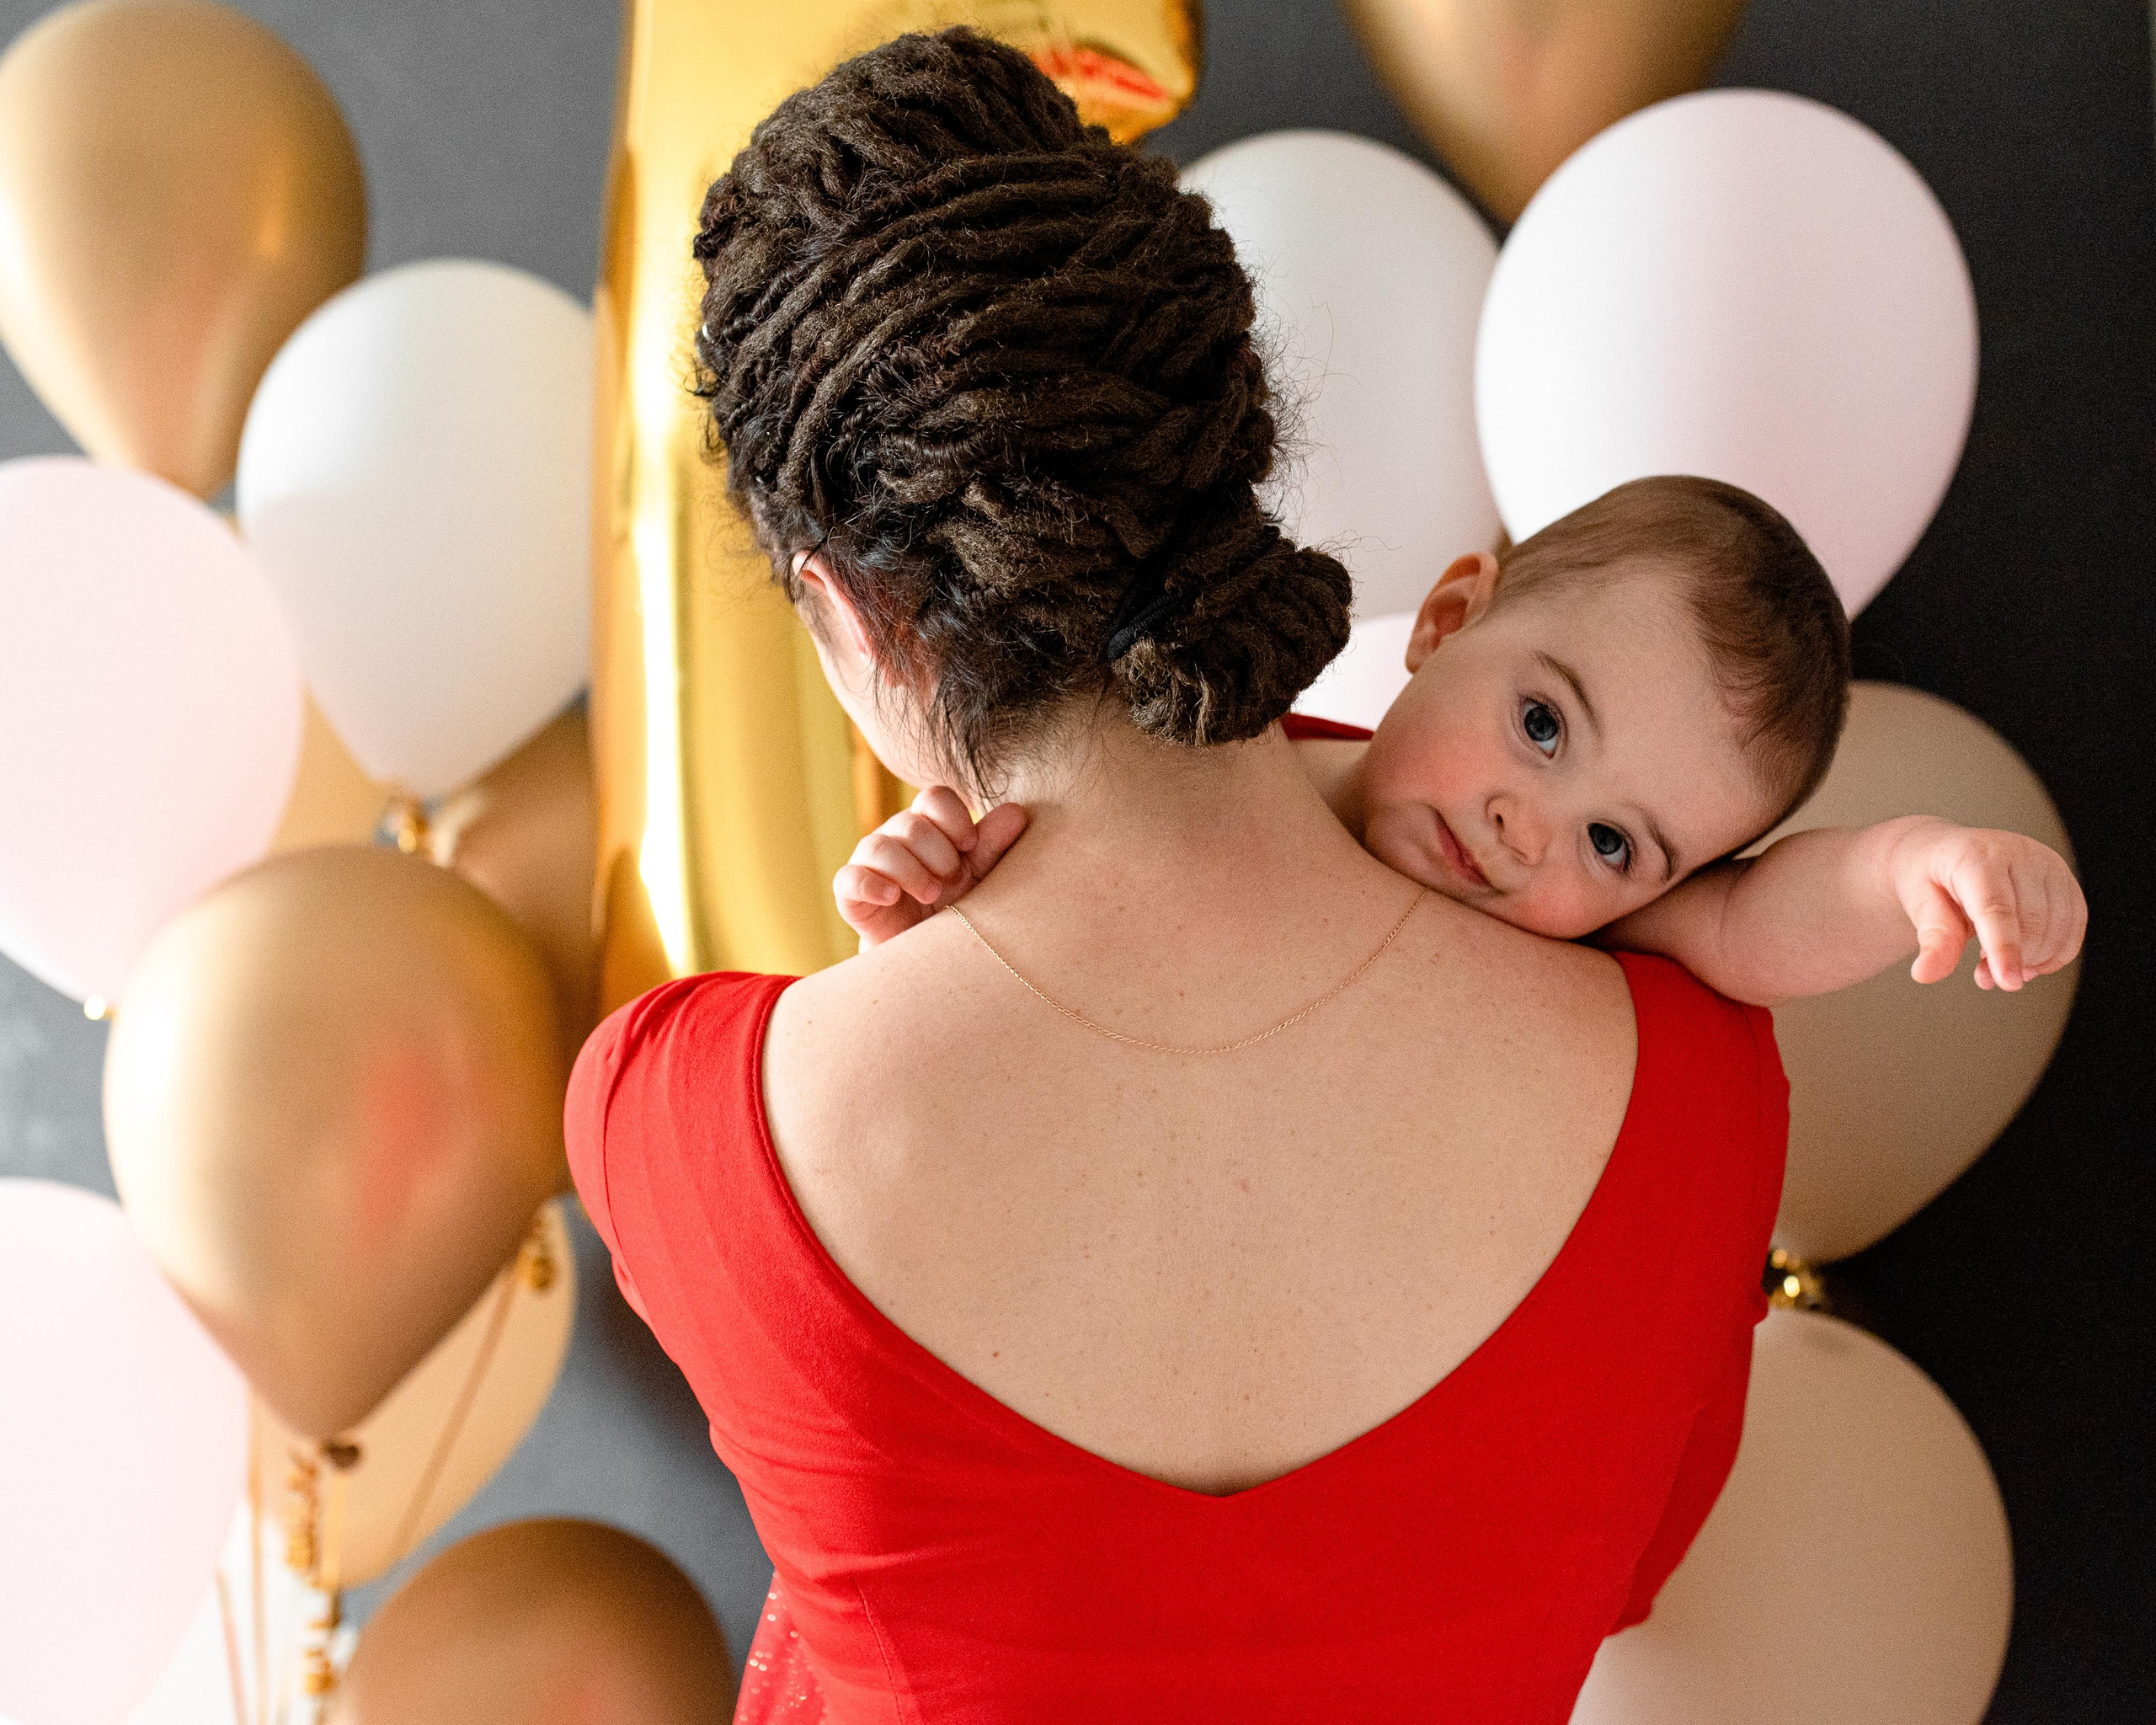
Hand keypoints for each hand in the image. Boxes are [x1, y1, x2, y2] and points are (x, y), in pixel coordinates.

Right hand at [834, 787, 1029, 949]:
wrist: (926, 956)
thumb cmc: (956, 906)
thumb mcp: (979, 877)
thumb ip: (993, 845)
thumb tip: (1018, 813)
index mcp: (928, 825)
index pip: (934, 798)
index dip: (954, 818)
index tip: (970, 845)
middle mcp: (895, 836)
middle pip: (910, 824)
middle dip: (937, 854)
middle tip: (953, 881)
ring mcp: (869, 862)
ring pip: (879, 847)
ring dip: (910, 871)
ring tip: (932, 895)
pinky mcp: (850, 893)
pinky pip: (850, 878)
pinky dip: (871, 885)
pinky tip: (892, 897)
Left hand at [1885, 818, 2086, 989]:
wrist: (1945, 851)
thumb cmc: (1930, 878)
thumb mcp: (1918, 904)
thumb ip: (1932, 939)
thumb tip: (1925, 974)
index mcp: (1975, 857)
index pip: (1996, 908)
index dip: (2004, 948)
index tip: (2009, 983)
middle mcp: (2018, 853)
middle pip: (2032, 921)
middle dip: (2014, 960)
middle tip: (1983, 977)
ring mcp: (2047, 863)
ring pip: (2060, 925)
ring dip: (2035, 959)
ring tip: (1999, 965)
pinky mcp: (2064, 878)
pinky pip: (2075, 924)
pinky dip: (2056, 952)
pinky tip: (2028, 960)